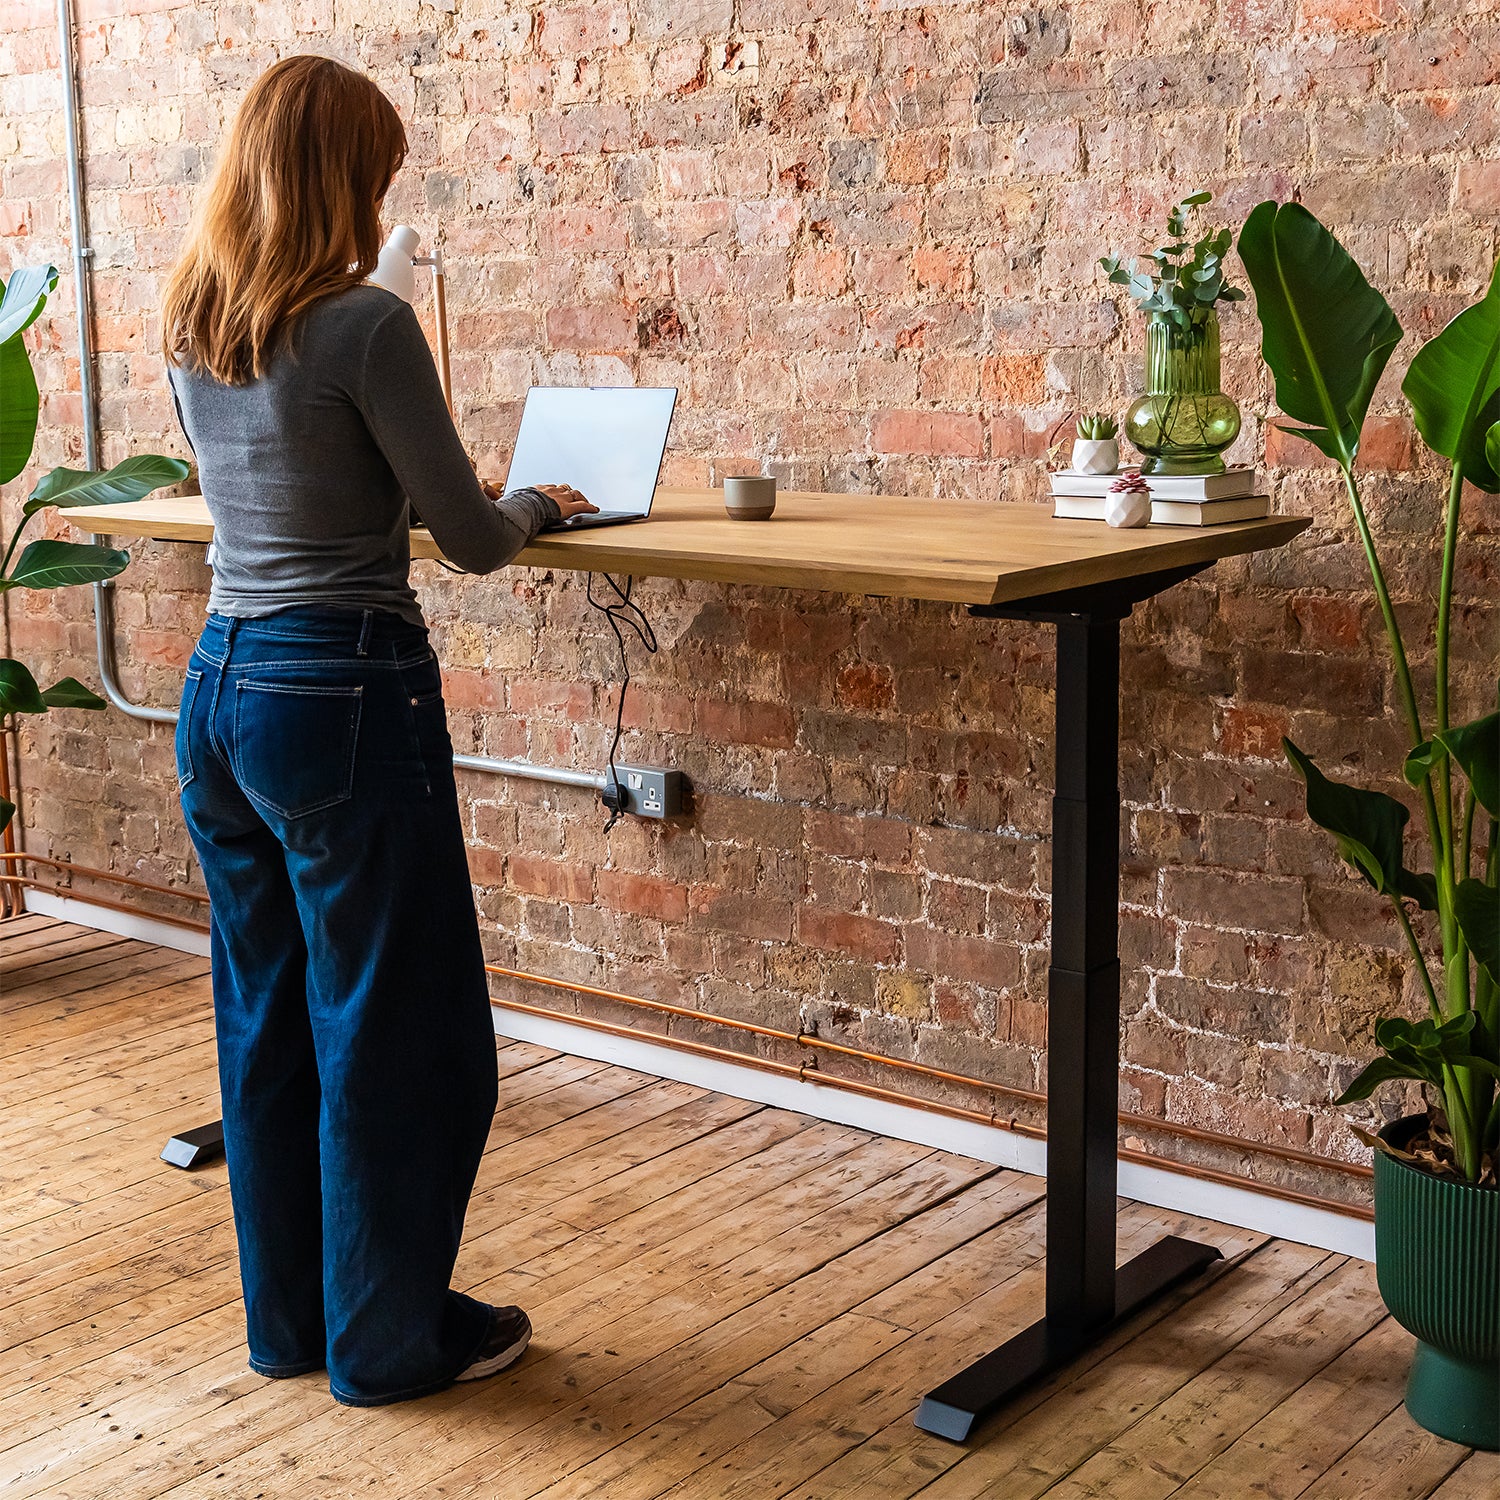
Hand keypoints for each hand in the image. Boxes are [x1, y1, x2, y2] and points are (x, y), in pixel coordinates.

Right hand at [482, 480, 598, 520]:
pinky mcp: (568, 507)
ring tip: (584, 503)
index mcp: (534, 490)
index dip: (550, 492)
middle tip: (570, 498)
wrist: (522, 510)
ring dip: (579, 498)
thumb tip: (480, 490)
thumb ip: (491, 497)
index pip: (545, 488)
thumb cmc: (511, 509)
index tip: (550, 496)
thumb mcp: (500, 503)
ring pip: (574, 494)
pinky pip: (583, 506)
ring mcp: (559, 497)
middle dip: (566, 493)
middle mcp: (548, 490)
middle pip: (561, 488)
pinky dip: (590, 507)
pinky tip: (596, 509)